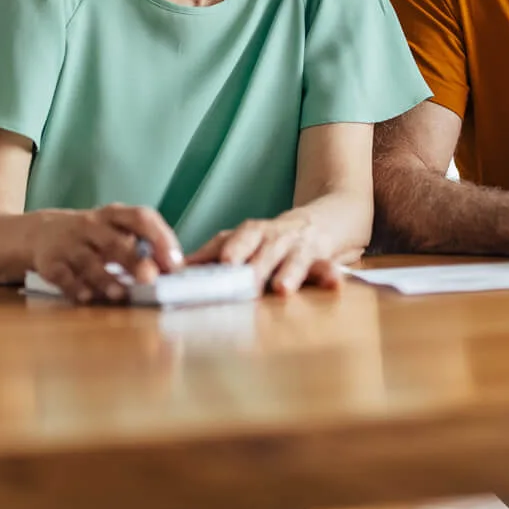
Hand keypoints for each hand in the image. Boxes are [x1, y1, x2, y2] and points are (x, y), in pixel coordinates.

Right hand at [31, 204, 181, 303]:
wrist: (41, 232)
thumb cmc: (92, 235)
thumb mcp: (116, 230)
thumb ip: (143, 245)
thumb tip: (174, 270)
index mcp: (114, 215)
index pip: (140, 218)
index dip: (160, 238)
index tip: (175, 263)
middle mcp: (92, 226)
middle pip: (115, 241)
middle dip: (133, 260)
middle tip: (150, 277)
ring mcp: (69, 244)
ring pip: (88, 260)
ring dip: (105, 278)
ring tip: (119, 293)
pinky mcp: (50, 263)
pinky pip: (62, 275)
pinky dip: (74, 286)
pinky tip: (87, 297)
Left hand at [188, 212, 339, 294]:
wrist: (324, 219)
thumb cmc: (273, 239)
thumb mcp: (243, 241)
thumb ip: (211, 255)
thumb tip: (173, 270)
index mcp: (250, 234)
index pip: (234, 241)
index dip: (225, 252)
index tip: (219, 264)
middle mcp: (274, 238)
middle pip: (262, 248)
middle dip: (253, 264)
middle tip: (245, 280)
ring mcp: (298, 247)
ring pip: (293, 258)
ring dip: (288, 272)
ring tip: (281, 289)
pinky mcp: (322, 258)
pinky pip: (327, 267)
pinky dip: (330, 276)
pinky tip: (335, 285)